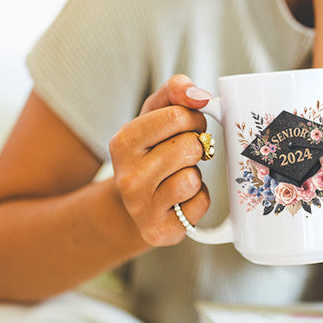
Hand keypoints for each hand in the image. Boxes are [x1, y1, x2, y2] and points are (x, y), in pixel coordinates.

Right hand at [109, 74, 212, 245]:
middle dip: (197, 146)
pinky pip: (199, 204)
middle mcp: (127, 176)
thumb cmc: (152, 152)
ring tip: (179, 176)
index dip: (193, 119)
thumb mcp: (156, 115)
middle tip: (187, 153)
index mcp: (123, 142)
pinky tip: (182, 199)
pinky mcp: (159, 231)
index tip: (189, 126)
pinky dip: (199, 199)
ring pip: (193, 179)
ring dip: (196, 175)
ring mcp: (141, 207)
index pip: (176, 116)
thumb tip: (199, 95)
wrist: (136, 205)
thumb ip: (175, 92)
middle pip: (189, 147)